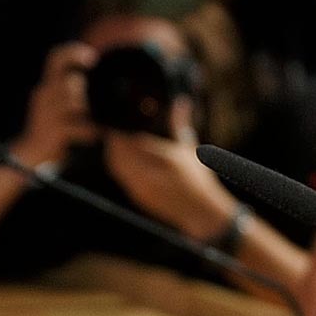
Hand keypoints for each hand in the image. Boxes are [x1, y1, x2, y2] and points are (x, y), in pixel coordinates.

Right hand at [13, 42, 97, 167]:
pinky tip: (94, 135)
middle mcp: (43, 96)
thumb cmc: (50, 125)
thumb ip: (70, 89)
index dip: (73, 53)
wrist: (30, 153)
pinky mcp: (53, 132)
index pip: (56, 59)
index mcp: (46, 86)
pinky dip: (91, 131)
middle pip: (72, 82)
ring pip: (77, 102)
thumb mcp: (55, 102)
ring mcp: (47, 114)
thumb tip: (88, 79)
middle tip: (91, 105)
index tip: (93, 57)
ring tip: (97, 121)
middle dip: (86, 93)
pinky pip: (80, 127)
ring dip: (91, 112)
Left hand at [103, 100, 237, 240]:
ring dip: (114, 153)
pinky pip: (121, 177)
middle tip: (115, 131)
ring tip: (118, 143)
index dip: (122, 131)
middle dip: (115, 141)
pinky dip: (118, 166)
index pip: (135, 142)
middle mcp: (154, 175)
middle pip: (120, 154)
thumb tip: (180, 102)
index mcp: (169, 159)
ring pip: (117, 167)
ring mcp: (144, 188)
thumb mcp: (191, 149)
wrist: (200, 213)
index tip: (120, 121)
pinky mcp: (139, 197)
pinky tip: (122, 159)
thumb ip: (180, 124)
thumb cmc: (199, 180)